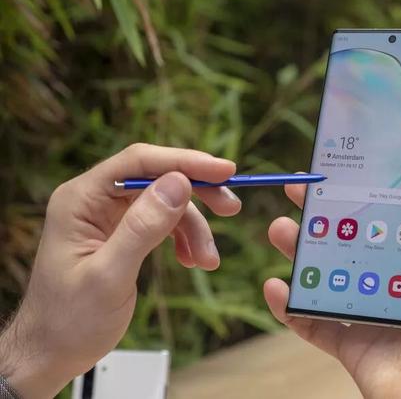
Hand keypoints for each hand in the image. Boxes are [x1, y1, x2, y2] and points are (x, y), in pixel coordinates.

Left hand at [0, 143, 240, 398]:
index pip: (139, 163)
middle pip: (157, 177)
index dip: (185, 162)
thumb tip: (180, 184)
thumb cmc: (69, 321)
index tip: (225, 170)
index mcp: (81, 199)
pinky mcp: (123, 232)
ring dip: (195, 228)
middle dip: (198, 192)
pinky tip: (193, 261)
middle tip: (232, 206)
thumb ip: (142, 228)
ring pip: (167, 203)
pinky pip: (164, 223)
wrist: (54, 352)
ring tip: (208, 260)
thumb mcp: (110, 275)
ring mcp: (109, 216)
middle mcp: (95, 200)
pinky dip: (185, 239)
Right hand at [264, 161, 400, 397]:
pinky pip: (313, 322)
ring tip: (279, 231)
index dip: (360, 193)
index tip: (338, 172)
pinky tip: (276, 287)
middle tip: (297, 191)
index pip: (384, 217)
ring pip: (325, 276)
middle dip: (321, 217)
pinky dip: (291, 307)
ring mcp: (367, 312)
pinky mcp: (350, 344)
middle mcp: (391, 282)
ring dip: (300, 253)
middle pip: (347, 241)